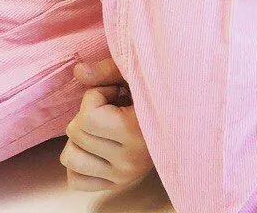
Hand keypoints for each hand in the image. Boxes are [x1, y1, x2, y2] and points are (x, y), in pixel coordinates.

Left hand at [60, 58, 152, 191]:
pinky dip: (78, 162)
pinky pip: (75, 179)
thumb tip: (78, 71)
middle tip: (112, 107)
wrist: (186, 118)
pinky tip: (95, 147)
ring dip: (81, 137)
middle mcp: (131, 159)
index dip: (96, 95)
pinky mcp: (116, 185)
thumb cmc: (159, 92)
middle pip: (77, 133)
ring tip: (103, 126)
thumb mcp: (139, 76)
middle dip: (87, 112)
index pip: (89, 117)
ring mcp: (123, 175)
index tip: (117, 92)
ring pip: (70, 157)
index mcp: (139, 131)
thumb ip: (109, 71)